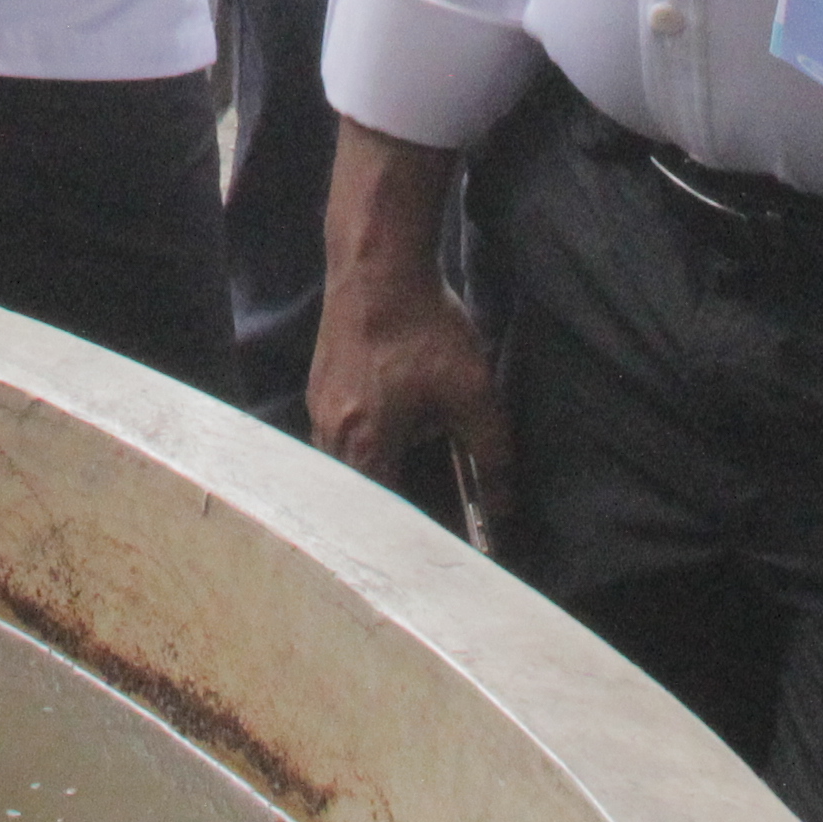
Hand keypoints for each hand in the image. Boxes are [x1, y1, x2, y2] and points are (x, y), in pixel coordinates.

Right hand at [309, 124, 509, 536]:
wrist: (377, 263)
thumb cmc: (424, 327)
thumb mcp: (473, 394)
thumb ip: (492, 457)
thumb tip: (505, 510)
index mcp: (363, 446)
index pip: (384, 521)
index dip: (413, 542)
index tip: (439, 558)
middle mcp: (329, 435)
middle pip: (359, 499)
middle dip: (394, 515)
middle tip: (430, 527)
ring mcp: (317, 409)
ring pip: (344, 469)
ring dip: (377, 480)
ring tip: (413, 487)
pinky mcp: (320, 387)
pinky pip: (337, 439)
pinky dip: (364, 451)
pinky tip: (391, 439)